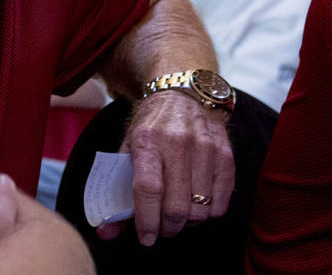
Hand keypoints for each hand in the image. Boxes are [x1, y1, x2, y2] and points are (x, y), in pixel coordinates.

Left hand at [97, 93, 232, 244]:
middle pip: (177, 206)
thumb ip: (116, 192)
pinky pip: (221, 203)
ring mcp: (206, 149)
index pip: (148, 189)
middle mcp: (179, 143)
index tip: (145, 237)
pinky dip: (208, 214)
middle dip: (167, 228)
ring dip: (188, 223)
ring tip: (178, 216)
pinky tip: (197, 205)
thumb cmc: (151, 126)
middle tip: (161, 229)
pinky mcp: (226, 156)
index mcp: (148, 141)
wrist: (184, 94)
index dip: (146, 220)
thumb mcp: (127, 149)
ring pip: (201, 210)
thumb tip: (105, 232)